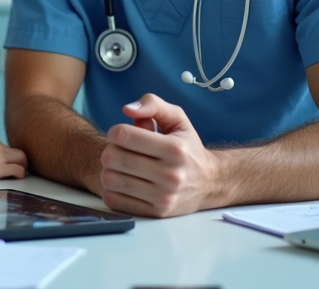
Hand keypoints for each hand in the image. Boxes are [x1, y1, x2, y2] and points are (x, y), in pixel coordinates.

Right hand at [0, 136, 27, 181]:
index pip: (8, 148)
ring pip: (23, 160)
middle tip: (19, 172)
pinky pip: (19, 171)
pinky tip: (16, 180)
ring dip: (23, 168)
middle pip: (19, 152)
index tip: (10, 165)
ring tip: (19, 177)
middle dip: (21, 162)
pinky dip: (20, 176)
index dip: (11, 158)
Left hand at [99, 94, 222, 216]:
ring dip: (109, 170)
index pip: (123, 135)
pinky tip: (124, 182)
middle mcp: (171, 175)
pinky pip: (114, 200)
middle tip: (119, 150)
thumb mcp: (178, 119)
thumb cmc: (187, 147)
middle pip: (112, 157)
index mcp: (174, 149)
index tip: (121, 134)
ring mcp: (163, 197)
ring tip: (121, 166)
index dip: (115, 131)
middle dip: (109, 150)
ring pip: (110, 179)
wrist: (209, 184)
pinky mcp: (155, 213)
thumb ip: (153, 104)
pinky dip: (112, 190)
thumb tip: (127, 109)